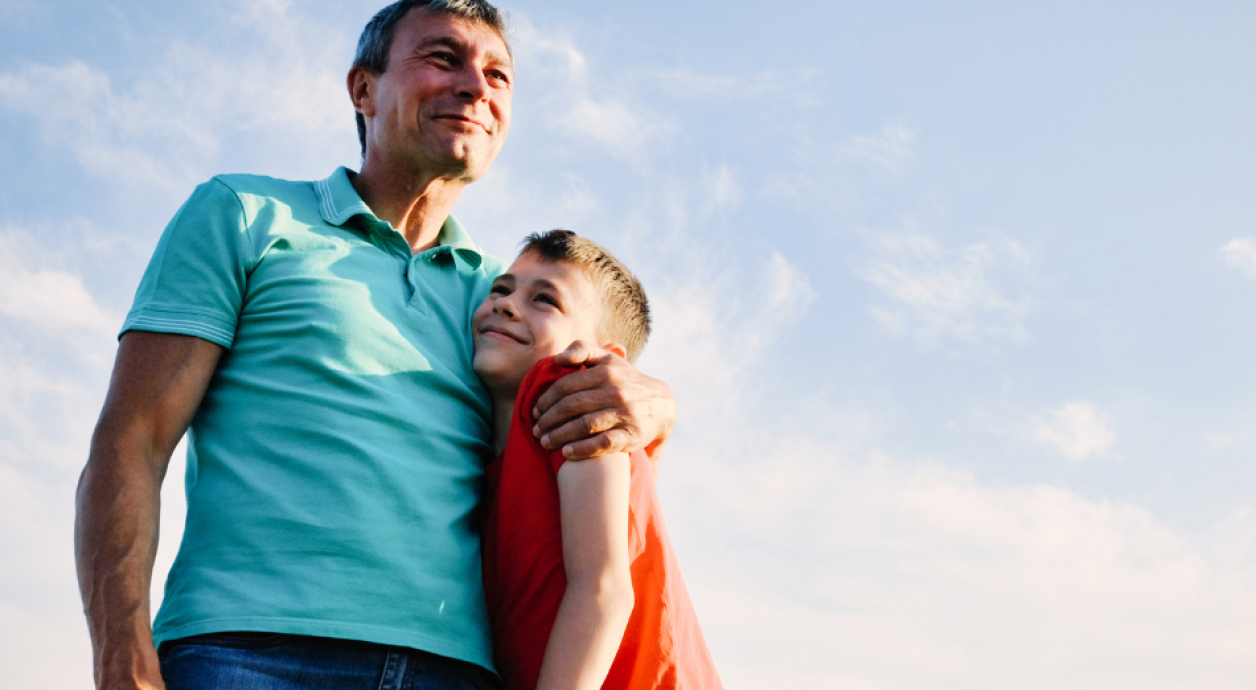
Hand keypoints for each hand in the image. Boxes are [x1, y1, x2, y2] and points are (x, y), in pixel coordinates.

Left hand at [532, 341, 675, 461]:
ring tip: (545, 442)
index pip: (565, 386)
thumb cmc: (624, 380)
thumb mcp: (607, 359)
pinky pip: (602, 444)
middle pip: (571, 406)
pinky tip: (566, 453)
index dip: (546, 400)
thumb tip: (558, 359)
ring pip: (583, 425)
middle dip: (548, 419)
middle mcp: (615, 392)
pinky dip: (582, 449)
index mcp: (605, 371)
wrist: (661, 404)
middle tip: (536, 429)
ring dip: (559, 436)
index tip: (535, 411)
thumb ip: (582, 350)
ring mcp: (624, 414)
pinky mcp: (631, 435)